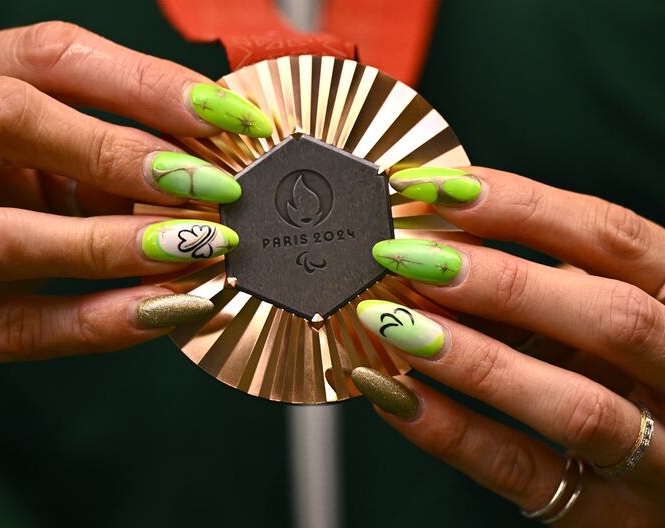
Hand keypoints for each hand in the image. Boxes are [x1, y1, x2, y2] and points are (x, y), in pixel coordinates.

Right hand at [0, 22, 271, 414]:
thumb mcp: (16, 162)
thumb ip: (89, 157)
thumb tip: (204, 165)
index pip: (44, 56)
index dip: (146, 81)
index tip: (227, 115)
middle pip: (5, 117)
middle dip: (121, 151)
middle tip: (208, 185)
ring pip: (6, 235)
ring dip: (117, 243)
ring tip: (197, 248)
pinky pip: (15, 328)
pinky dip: (101, 321)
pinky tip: (168, 311)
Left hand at [352, 166, 664, 525]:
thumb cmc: (630, 374)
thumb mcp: (607, 316)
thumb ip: (548, 286)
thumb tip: (440, 243)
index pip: (613, 238)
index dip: (522, 205)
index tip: (436, 188)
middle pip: (610, 317)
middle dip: (500, 280)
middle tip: (408, 255)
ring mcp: (660, 458)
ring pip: (575, 407)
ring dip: (472, 359)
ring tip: (391, 321)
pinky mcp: (611, 516)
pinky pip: (524, 473)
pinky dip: (449, 432)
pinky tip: (392, 393)